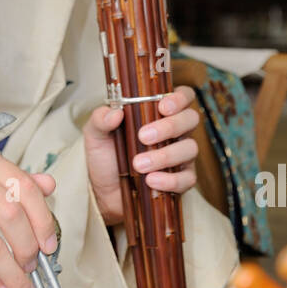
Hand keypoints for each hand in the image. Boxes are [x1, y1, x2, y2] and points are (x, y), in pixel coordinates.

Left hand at [84, 86, 199, 225]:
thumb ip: (100, 119)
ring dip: (165, 156)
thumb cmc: (106, 157)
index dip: (179, 98)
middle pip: (191, 119)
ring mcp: (181, 155)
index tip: (162, 106)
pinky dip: (170, 180)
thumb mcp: (96, 135)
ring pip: (190, 148)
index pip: (183, 96)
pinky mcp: (182, 179)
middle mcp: (176, 131)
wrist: (105, 191)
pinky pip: (187, 178)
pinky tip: (150, 180)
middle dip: (170, 126)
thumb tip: (115, 113)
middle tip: (143, 136)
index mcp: (159, 113)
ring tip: (138, 164)